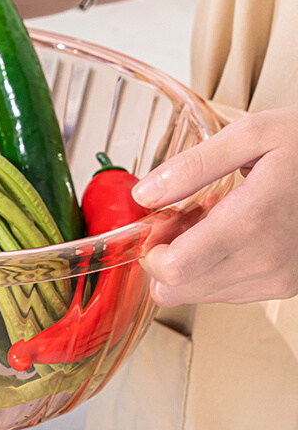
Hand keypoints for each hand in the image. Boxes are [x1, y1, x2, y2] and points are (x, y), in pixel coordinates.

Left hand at [133, 107, 297, 305]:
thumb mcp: (249, 135)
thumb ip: (190, 167)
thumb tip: (145, 195)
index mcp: (250, 223)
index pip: (174, 271)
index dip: (151, 249)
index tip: (157, 221)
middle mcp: (266, 262)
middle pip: (178, 290)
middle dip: (164, 257)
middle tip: (177, 218)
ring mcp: (278, 280)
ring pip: (199, 294)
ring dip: (190, 262)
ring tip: (208, 219)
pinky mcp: (285, 286)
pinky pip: (226, 291)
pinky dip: (214, 266)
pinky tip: (226, 231)